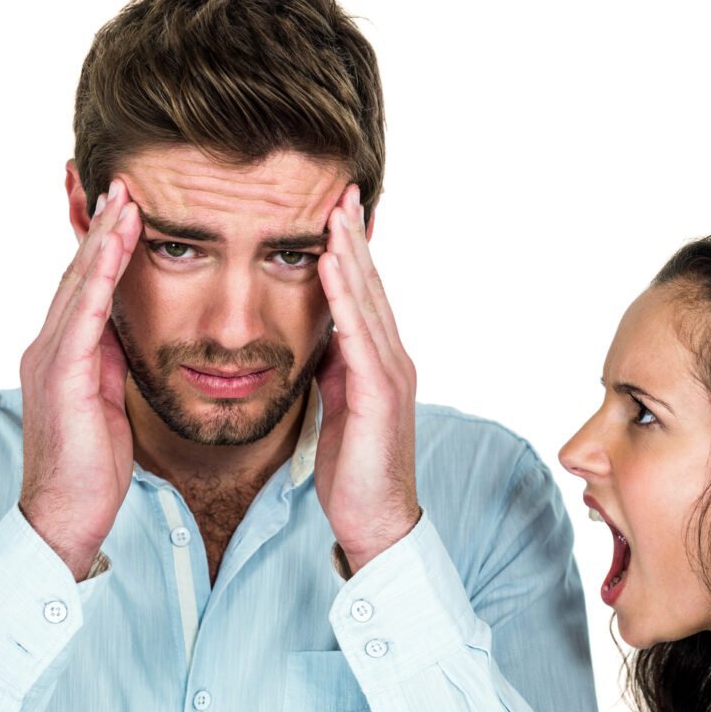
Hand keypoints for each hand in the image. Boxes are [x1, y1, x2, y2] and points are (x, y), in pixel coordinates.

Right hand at [18, 178, 140, 580]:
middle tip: (121, 182)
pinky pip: (83, 315)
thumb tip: (126, 331)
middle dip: (100, 227)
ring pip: (79, 285)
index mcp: (62, 353)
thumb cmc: (90, 467)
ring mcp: (50, 359)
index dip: (103, 246)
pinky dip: (100, 277)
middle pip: (78, 273)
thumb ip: (110, 363)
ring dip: (103, 239)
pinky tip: (116, 247)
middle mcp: (48, 347)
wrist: (65, 517)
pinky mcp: (61, 376)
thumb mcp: (107, 402)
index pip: (85, 287)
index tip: (124, 207)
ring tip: (124, 199)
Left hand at [315, 185, 420, 573]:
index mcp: (379, 361)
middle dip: (355, 237)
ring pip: (368, 300)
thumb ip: (333, 368)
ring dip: (351, 252)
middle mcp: (392, 357)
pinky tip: (330, 263)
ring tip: (335, 211)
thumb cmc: (354, 469)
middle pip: (371, 285)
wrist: (376, 521)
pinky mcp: (380, 392)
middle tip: (340, 190)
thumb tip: (318, 337)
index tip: (335, 212)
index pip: (364, 295)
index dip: (351, 252)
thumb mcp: (337, 406)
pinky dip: (344, 294)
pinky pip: (358, 333)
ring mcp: (390, 372)